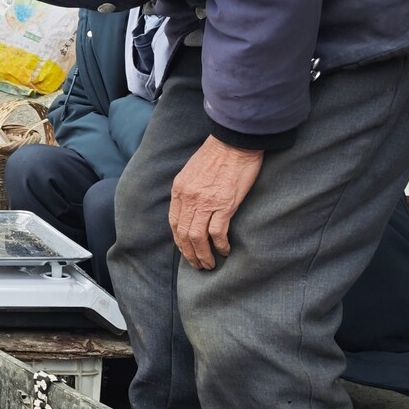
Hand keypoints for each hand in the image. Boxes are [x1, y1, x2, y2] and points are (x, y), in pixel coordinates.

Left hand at [169, 136, 262, 269]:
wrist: (234, 142)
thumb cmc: (217, 155)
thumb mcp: (193, 171)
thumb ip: (189, 190)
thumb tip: (190, 207)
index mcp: (180, 189)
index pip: (174, 222)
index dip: (179, 240)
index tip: (185, 250)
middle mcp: (189, 198)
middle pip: (183, 234)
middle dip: (189, 253)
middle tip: (197, 265)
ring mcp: (205, 202)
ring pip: (197, 237)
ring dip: (203, 255)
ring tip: (209, 264)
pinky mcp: (224, 205)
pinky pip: (217, 232)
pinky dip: (219, 246)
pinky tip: (224, 251)